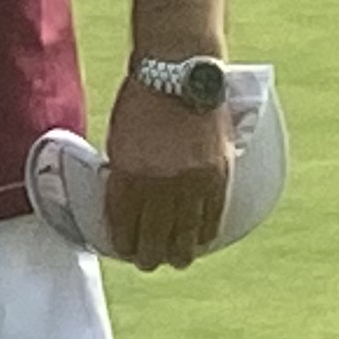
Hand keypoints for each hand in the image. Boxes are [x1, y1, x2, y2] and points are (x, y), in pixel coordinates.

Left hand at [100, 72, 232, 270]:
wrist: (180, 75)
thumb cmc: (142, 103)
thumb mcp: (120, 142)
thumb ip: (124, 175)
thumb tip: (126, 205)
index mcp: (129, 174)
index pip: (125, 224)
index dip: (124, 244)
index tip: (124, 251)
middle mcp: (161, 183)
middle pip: (156, 237)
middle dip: (149, 256)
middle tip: (148, 263)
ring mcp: (193, 180)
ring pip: (187, 233)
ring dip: (180, 252)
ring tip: (175, 260)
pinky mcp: (219, 174)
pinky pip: (213, 216)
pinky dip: (205, 232)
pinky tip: (199, 241)